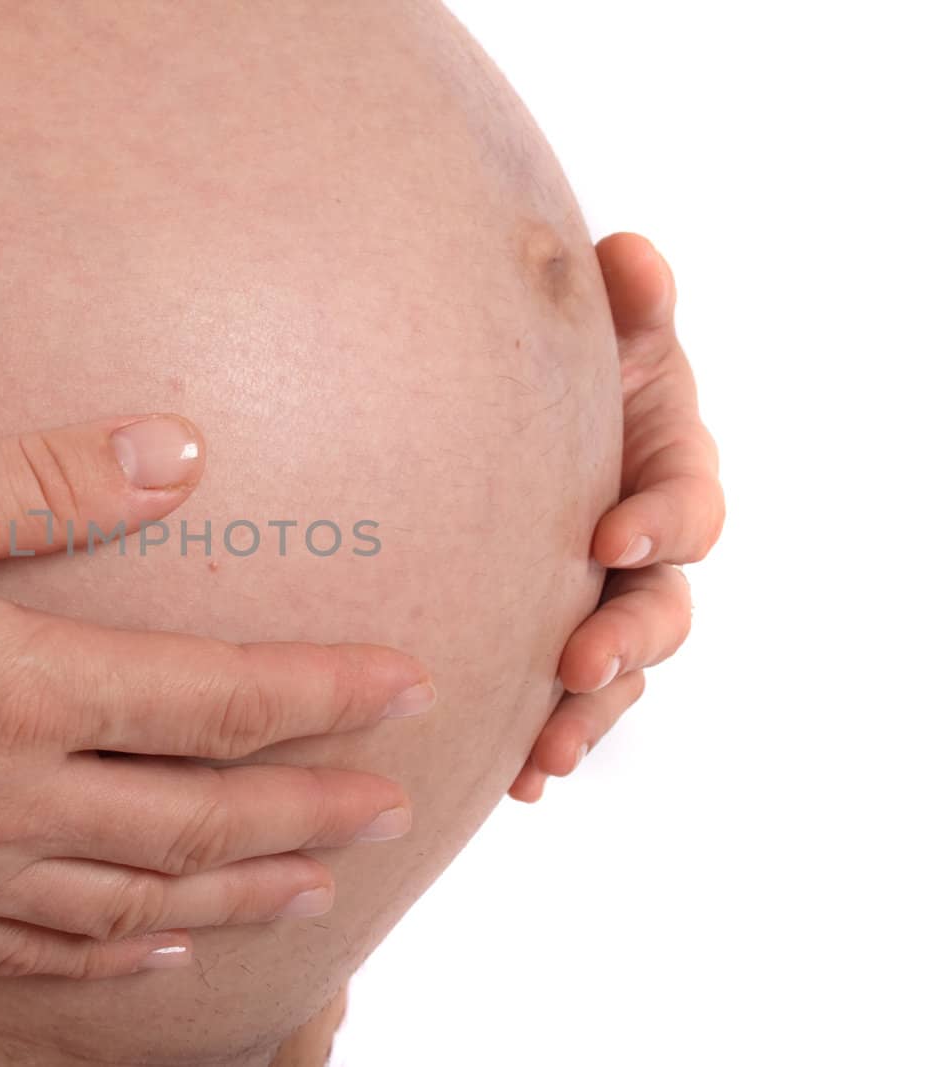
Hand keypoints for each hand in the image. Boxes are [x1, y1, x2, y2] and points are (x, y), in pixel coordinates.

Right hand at [0, 416, 432, 977]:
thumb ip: (32, 479)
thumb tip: (181, 453)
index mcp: (1, 690)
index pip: (209, 701)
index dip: (319, 697)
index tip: (405, 685)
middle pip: (191, 820)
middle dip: (308, 809)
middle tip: (397, 803)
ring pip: (128, 903)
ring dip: (236, 891)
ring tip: (315, 884)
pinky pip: (28, 951)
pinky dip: (115, 953)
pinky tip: (158, 947)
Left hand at [510, 233, 723, 801]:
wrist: (502, 413)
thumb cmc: (565, 368)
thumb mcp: (601, 333)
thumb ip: (625, 305)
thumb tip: (628, 256)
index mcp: (670, 470)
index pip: (688, 505)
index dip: (662, 523)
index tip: (612, 536)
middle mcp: (649, 550)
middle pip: (663, 608)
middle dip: (627, 638)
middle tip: (581, 662)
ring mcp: (608, 603)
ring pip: (619, 673)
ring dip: (590, 714)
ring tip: (548, 753)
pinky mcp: (561, 643)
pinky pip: (566, 703)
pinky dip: (548, 740)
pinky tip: (515, 781)